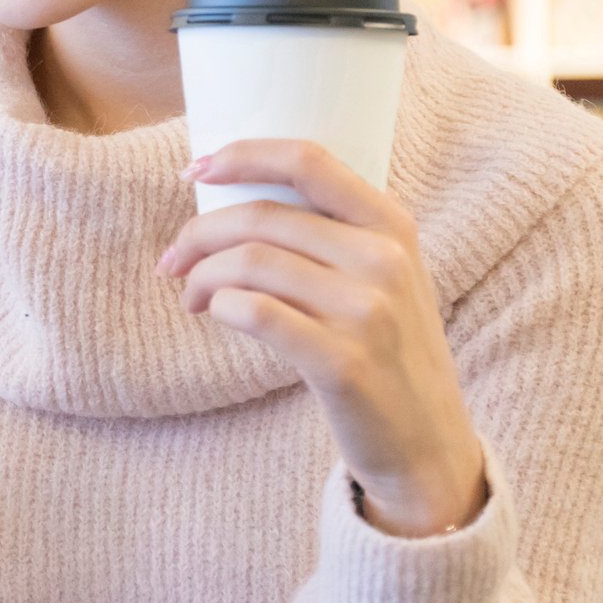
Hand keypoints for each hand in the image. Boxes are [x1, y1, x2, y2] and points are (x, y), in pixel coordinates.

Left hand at [154, 139, 488, 536]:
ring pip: (249, 263)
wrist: (429, 446)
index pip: (307, 161)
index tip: (193, 171)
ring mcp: (369, 312)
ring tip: (194, 298)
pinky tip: (215, 315)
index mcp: (393, 226)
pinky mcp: (344, 363)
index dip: (242, 156)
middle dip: (198, 234)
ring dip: (202, 277)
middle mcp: (386, 261)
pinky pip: (255, 313)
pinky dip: (220, 306)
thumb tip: (230, 197)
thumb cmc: (388, 351)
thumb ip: (332, 232)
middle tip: (173, 261)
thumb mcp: (383, 277)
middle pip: (261, 217)